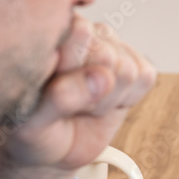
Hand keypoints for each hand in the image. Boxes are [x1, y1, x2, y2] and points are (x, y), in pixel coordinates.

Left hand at [0, 16, 156, 178]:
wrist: (54, 148)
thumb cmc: (35, 131)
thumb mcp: (34, 122)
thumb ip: (61, 98)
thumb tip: (103, 77)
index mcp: (48, 33)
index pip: (78, 33)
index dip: (70, 70)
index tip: (51, 89)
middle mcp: (82, 30)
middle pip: (106, 56)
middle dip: (90, 92)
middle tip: (69, 105)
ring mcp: (112, 45)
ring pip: (127, 70)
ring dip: (106, 100)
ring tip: (83, 106)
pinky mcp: (136, 63)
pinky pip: (145, 76)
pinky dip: (127, 100)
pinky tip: (106, 103)